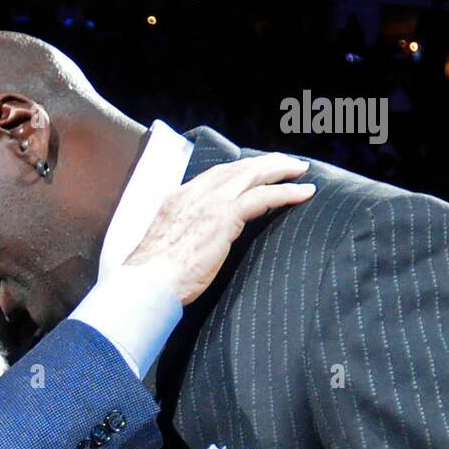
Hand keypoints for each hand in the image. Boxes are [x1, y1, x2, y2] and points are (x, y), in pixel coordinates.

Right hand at [124, 154, 313, 305]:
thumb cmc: (150, 279)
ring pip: (253, 175)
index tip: (254, 173)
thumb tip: (191, 251)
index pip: (214, 177)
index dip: (238, 172)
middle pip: (237, 168)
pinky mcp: (224, 217)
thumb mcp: (162, 250)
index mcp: (177, 200)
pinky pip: (263, 197)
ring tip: (300, 172)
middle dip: (265, 163)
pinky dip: (286, 193)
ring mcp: (210, 203)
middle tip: (287, 164)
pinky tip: (304, 193)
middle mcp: (194, 193)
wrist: (145, 284)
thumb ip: (180, 240)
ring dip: (280, 170)